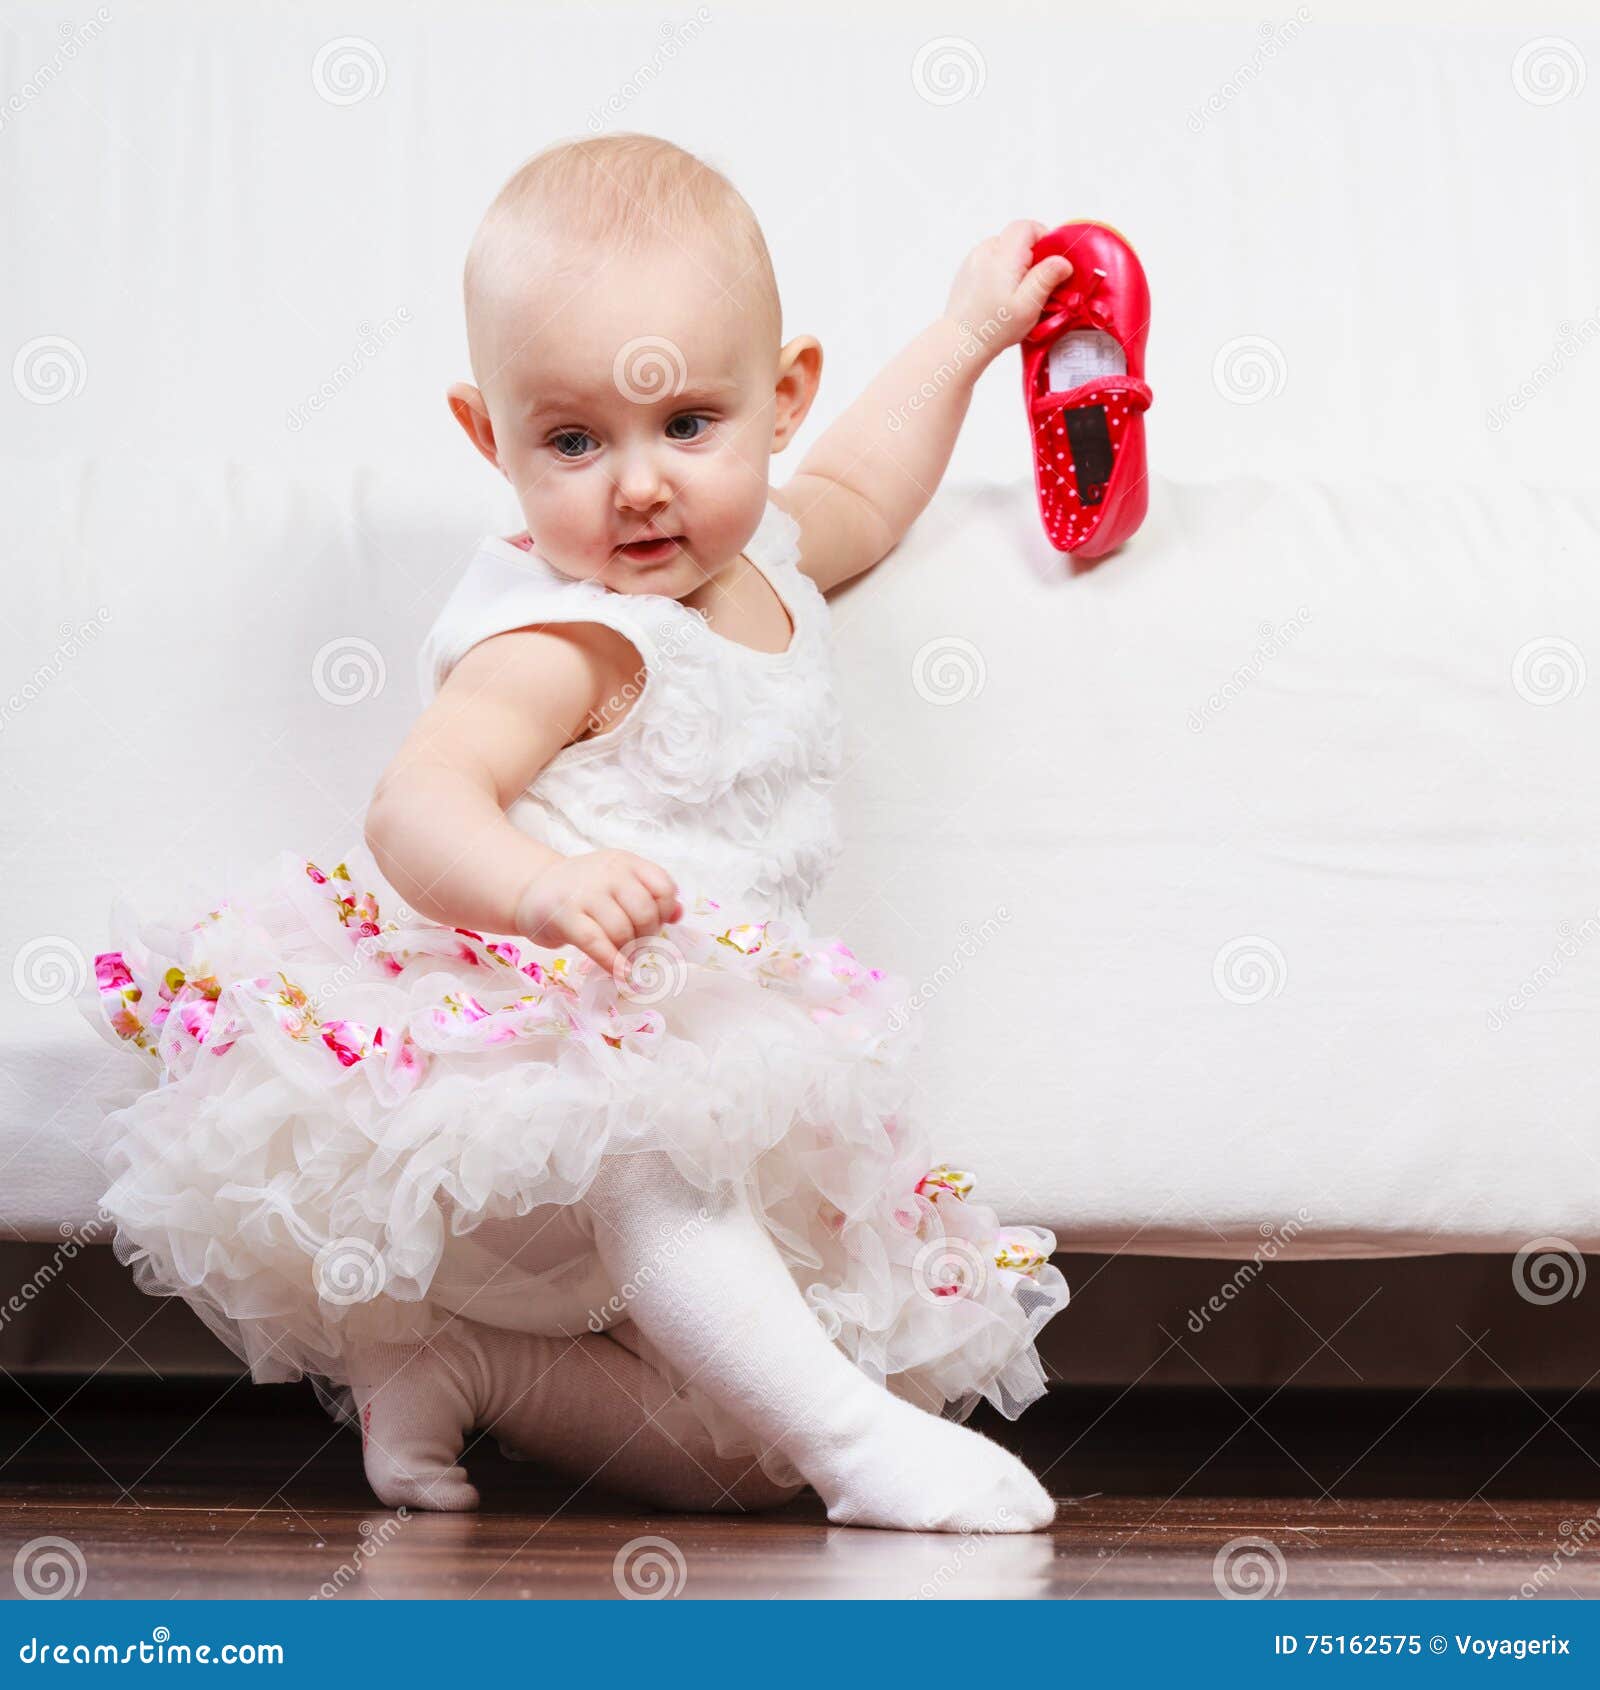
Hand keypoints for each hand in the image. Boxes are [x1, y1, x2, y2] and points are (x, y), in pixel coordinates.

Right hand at [514, 849, 682, 978]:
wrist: (532, 890)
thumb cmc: (582, 891)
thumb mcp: (618, 884)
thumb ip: (649, 895)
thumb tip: (679, 914)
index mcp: (625, 862)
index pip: (663, 887)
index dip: (664, 912)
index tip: (654, 923)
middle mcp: (608, 873)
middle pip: (645, 913)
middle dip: (645, 936)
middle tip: (634, 943)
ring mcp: (585, 893)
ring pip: (622, 931)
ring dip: (626, 951)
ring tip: (620, 954)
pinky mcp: (566, 917)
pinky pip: (597, 944)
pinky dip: (613, 963)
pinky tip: (621, 974)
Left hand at [943, 220, 1073, 360]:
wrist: (961, 340)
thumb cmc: (994, 327)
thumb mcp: (1028, 306)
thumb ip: (1045, 278)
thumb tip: (1063, 260)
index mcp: (1003, 257)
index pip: (1027, 227)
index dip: (1043, 240)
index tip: (1047, 263)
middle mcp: (986, 251)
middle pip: (1016, 236)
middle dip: (1030, 254)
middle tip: (1033, 283)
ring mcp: (974, 258)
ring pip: (1004, 247)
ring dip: (1015, 262)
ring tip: (1015, 290)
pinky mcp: (968, 268)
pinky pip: (991, 258)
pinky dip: (1000, 269)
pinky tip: (1000, 292)